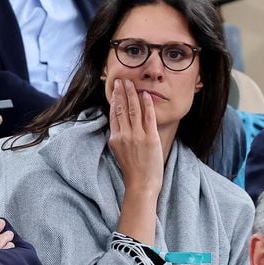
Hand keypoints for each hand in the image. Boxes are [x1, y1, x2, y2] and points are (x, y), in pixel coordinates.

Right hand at [108, 79, 163, 196]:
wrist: (141, 184)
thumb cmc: (132, 171)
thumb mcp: (119, 152)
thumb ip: (119, 136)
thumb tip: (119, 124)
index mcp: (115, 138)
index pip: (113, 114)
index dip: (114, 99)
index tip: (115, 89)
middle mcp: (124, 135)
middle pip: (121, 108)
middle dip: (121, 92)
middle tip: (121, 80)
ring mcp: (137, 136)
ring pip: (133, 110)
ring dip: (132, 94)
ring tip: (131, 83)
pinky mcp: (150, 138)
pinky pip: (148, 117)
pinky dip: (147, 105)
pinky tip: (146, 95)